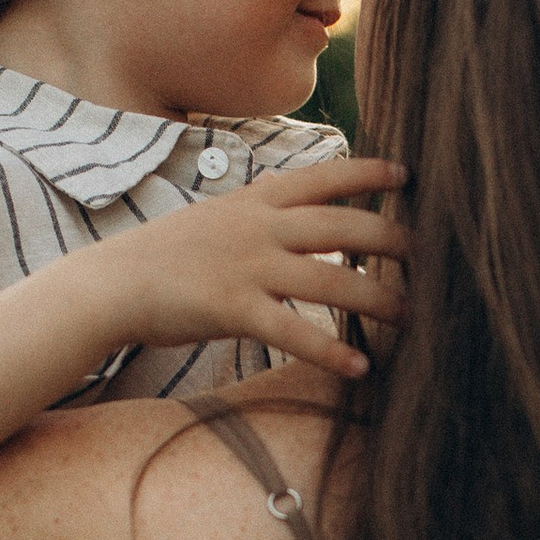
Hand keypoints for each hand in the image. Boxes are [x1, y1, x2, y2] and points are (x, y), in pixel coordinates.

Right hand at [93, 159, 407, 378]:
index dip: (370, 173)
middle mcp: (259, 227)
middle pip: (345, 226)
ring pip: (331, 279)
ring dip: (379, 300)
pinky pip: (294, 331)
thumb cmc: (166, 255)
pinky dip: (332, 350)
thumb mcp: (219, 217)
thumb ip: (263, 215)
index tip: (408, 174)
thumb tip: (305, 220)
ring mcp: (247, 267)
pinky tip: (361, 366)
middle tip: (428, 259)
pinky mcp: (232, 309)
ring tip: (412, 318)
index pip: (325, 175)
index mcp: (256, 199)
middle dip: (394, 241)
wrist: (111, 283)